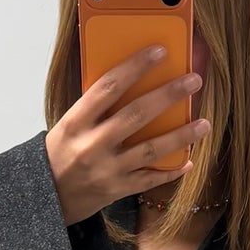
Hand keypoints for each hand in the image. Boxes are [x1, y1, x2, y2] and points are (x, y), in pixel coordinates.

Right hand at [45, 44, 209, 225]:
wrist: (45, 197)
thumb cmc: (59, 155)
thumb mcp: (70, 126)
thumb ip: (96, 108)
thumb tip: (134, 82)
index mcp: (76, 122)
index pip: (109, 86)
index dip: (136, 66)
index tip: (160, 51)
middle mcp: (92, 144)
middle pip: (136, 114)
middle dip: (168, 95)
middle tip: (193, 81)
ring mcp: (106, 169)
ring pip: (150, 149)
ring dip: (181, 136)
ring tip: (204, 123)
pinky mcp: (116, 190)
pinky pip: (149, 179)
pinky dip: (170, 171)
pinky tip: (188, 161)